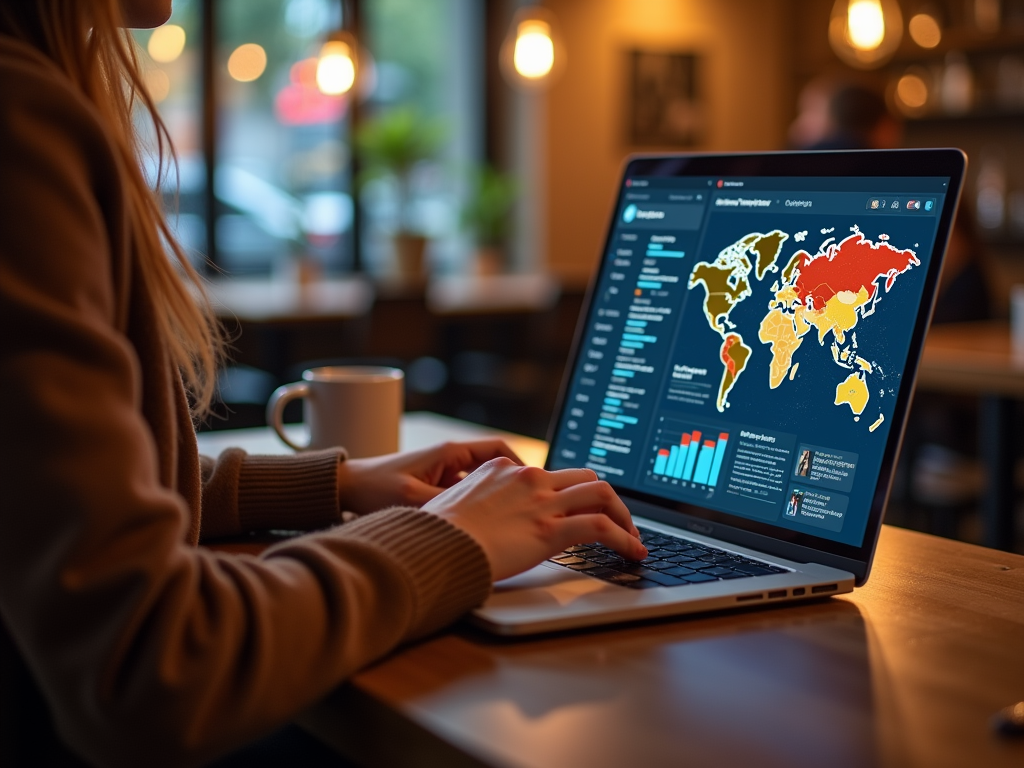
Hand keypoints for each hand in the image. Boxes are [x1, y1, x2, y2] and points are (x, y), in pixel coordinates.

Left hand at [336, 440, 522, 515]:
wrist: (346, 488)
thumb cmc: (374, 488)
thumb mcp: (414, 499)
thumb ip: (448, 505)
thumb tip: (479, 516)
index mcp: (450, 452)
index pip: (499, 449)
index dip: (521, 466)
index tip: (534, 485)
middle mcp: (449, 459)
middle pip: (494, 469)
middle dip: (511, 487)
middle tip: (528, 508)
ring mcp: (442, 473)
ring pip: (480, 485)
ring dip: (493, 501)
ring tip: (508, 521)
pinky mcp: (434, 487)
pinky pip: (465, 496)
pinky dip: (475, 509)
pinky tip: (479, 528)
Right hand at [422, 458, 646, 581]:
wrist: (433, 545)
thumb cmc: (434, 534)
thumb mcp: (452, 507)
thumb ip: (475, 508)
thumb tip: (476, 525)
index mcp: (502, 469)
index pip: (550, 474)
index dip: (571, 493)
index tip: (578, 509)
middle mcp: (528, 478)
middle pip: (584, 477)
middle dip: (606, 499)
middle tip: (616, 521)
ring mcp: (542, 501)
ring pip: (601, 494)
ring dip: (623, 516)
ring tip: (633, 537)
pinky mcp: (551, 529)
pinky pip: (602, 527)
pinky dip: (625, 539)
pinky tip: (633, 553)